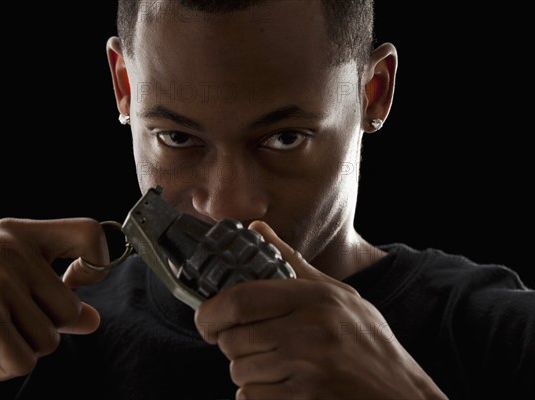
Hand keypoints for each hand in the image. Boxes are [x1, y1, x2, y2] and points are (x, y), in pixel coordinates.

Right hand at [0, 218, 108, 379]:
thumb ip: (47, 295)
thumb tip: (91, 319)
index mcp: (15, 234)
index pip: (86, 233)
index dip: (98, 262)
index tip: (80, 281)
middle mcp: (10, 250)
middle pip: (70, 308)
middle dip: (41, 329)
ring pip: (50, 339)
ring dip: (18, 349)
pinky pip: (24, 361)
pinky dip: (0, 368)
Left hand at [195, 221, 446, 398]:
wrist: (403, 396)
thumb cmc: (368, 343)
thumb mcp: (337, 295)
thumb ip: (291, 261)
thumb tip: (255, 227)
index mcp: (316, 298)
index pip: (241, 299)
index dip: (210, 313)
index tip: (206, 322)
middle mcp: (311, 331)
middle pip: (233, 341)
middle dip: (232, 347)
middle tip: (251, 346)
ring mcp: (309, 369)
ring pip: (240, 373)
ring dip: (248, 374)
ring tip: (277, 368)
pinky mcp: (306, 399)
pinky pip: (252, 399)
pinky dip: (257, 396)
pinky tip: (283, 389)